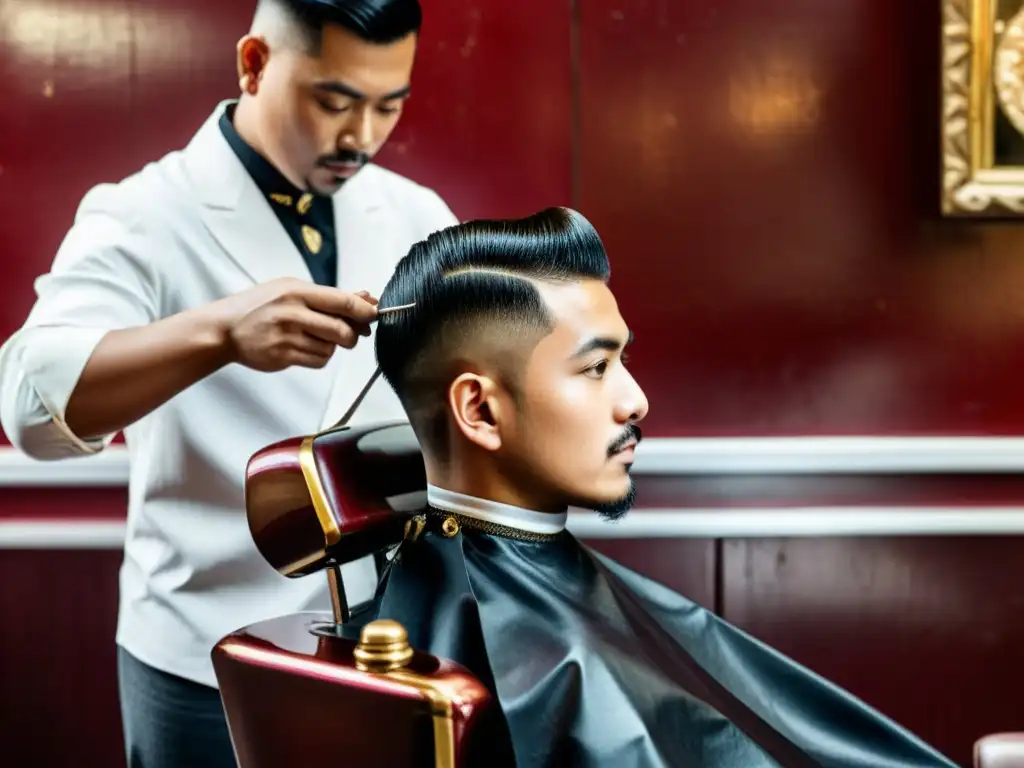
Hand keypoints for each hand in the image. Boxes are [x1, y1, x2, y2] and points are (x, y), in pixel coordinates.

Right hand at [210, 278, 379, 371]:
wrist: (224, 329)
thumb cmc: (260, 305)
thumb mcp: (291, 288)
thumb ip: (328, 295)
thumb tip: (366, 298)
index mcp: (296, 291)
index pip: (342, 302)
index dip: (365, 310)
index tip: (375, 314)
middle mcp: (292, 313)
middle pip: (343, 330)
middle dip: (353, 334)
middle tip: (351, 332)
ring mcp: (287, 337)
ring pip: (332, 348)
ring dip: (332, 345)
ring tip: (315, 336)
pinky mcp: (283, 357)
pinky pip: (319, 361)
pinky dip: (320, 356)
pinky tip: (306, 347)